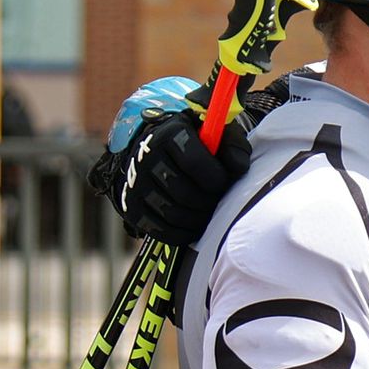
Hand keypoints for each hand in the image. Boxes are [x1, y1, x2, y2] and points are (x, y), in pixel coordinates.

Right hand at [88, 106, 250, 245]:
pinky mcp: (131, 208)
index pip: (194, 162)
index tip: (225, 182)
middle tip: (218, 201)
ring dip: (198, 219)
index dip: (216, 178)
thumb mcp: (216, 134)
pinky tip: (195, 226)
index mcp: (169, 136)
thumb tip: (238, 167)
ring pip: (173, 214)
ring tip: (209, 212)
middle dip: (209, 202)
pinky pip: (160, 230)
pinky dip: (183, 233)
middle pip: (184, 192)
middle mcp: (146, 159)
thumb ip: (233, 146)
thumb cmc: (196, 144)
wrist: (156, 151)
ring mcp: (135, 185)